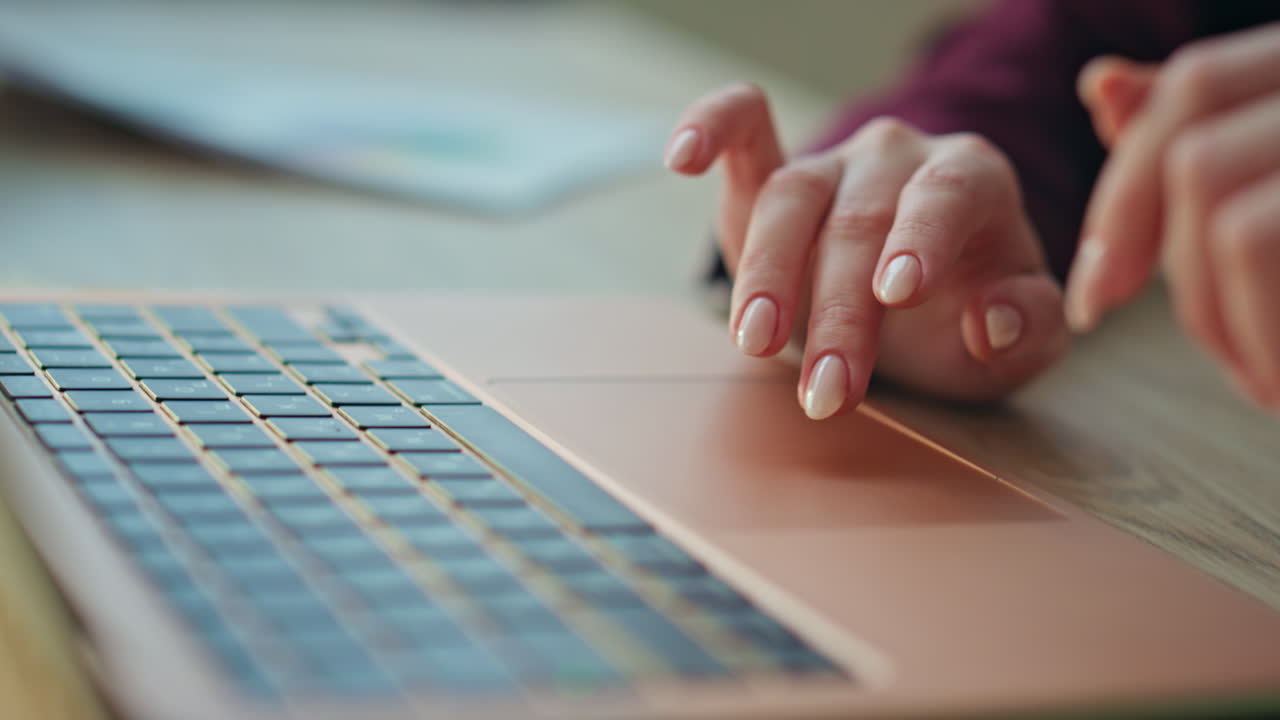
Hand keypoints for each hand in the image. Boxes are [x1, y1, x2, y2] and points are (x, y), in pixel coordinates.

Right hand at [665, 85, 1068, 418]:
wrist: (916, 315)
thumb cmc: (967, 318)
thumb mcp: (1021, 341)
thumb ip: (1030, 329)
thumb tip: (990, 318)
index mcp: (972, 179)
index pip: (947, 194)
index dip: (920, 240)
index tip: (895, 295)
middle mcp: (899, 158)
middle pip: (860, 220)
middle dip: (840, 312)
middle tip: (829, 394)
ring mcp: (833, 163)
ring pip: (792, 197)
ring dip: (767, 274)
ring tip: (755, 343)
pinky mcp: (771, 173)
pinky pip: (744, 127)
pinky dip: (711, 128)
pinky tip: (682, 158)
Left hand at [1068, 23, 1279, 408]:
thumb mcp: (1277, 207)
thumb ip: (1200, 142)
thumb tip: (1101, 85)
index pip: (1194, 89)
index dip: (1129, 187)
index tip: (1092, 291)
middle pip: (1190, 130)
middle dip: (1133, 236)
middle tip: (1120, 323)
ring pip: (1210, 184)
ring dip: (1204, 303)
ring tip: (1254, 377)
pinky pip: (1248, 235)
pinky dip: (1247, 329)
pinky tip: (1272, 386)